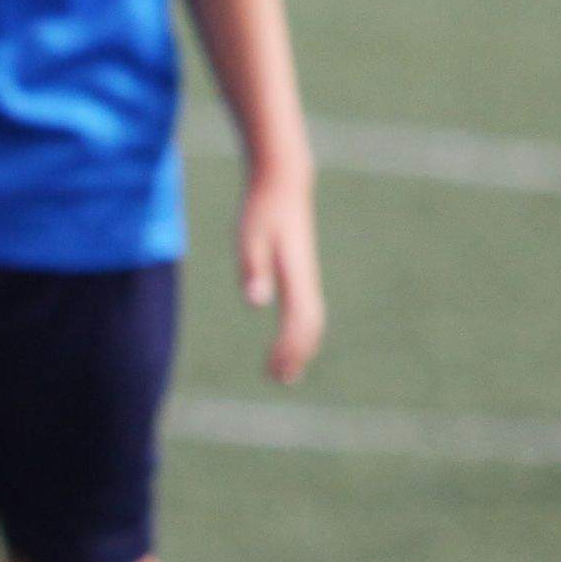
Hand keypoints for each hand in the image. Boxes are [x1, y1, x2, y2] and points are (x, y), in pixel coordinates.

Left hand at [238, 168, 323, 384]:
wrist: (282, 182)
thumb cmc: (261, 210)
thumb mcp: (248, 238)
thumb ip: (253, 270)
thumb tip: (257, 302)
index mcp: (295, 274)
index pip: (298, 320)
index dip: (288, 347)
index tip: (273, 369)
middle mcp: (306, 278)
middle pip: (310, 325)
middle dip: (297, 354)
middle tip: (280, 379)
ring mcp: (306, 274)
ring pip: (312, 318)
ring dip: (301, 346)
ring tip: (285, 372)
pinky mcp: (301, 271)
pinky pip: (307, 309)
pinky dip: (301, 330)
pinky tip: (288, 342)